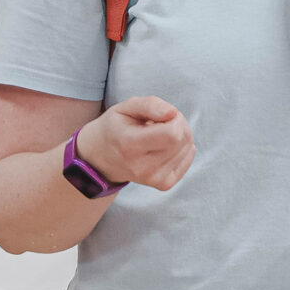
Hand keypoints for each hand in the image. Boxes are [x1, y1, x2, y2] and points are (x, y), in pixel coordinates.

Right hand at [75, 96, 194, 192]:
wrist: (102, 158)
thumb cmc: (116, 127)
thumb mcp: (125, 107)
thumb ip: (150, 105)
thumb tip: (173, 114)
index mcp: (129, 144)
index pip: (172, 134)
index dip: (175, 119)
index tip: (164, 115)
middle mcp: (141, 166)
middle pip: (182, 141)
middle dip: (180, 125)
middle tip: (163, 122)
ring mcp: (152, 179)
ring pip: (187, 150)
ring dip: (181, 137)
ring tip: (161, 134)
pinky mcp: (162, 184)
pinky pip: (187, 162)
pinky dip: (183, 150)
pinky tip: (167, 146)